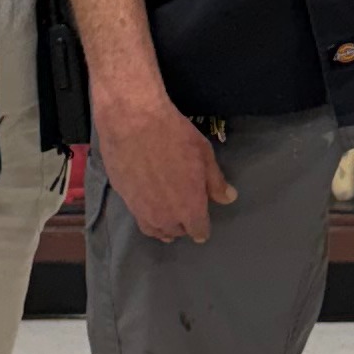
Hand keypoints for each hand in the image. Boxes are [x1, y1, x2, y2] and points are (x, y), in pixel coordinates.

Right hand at [94, 95, 234, 246]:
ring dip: (164, 225)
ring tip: (167, 216)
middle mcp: (165, 216)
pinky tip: (148, 203)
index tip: (202, 219)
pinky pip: (138, 216)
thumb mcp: (204, 154)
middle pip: (177, 231)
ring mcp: (141, 210)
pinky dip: (146, 215)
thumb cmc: (174, 135)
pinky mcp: (123, 199)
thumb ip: (216, 182)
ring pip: (155, 229)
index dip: (202, 227)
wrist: (131, 121)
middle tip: (185, 210)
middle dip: (183, 224)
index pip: (199, 231)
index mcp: (189, 208)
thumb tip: (229, 198)